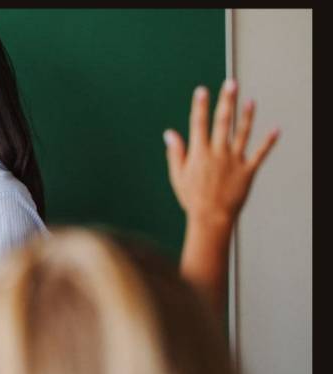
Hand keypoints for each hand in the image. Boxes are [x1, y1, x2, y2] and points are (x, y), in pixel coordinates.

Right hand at [164, 79, 279, 230]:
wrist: (211, 218)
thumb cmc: (192, 198)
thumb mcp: (178, 176)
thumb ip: (176, 153)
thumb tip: (169, 134)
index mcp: (199, 153)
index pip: (198, 124)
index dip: (199, 106)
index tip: (202, 90)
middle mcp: (218, 153)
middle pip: (222, 122)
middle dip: (227, 101)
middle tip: (231, 84)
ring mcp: (234, 161)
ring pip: (242, 133)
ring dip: (247, 116)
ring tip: (250, 101)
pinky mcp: (248, 171)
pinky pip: (260, 154)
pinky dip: (268, 142)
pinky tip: (276, 130)